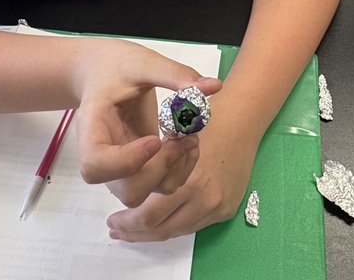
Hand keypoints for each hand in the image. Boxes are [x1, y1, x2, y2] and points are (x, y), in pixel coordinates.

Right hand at [74, 39, 221, 207]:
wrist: (103, 72)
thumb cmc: (117, 66)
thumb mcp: (144, 63)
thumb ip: (175, 74)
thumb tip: (214, 85)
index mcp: (91, 128)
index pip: (96, 164)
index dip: (128, 161)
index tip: (154, 139)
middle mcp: (101, 156)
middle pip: (126, 190)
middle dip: (160, 170)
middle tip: (180, 140)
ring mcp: (118, 168)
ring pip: (143, 195)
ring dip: (173, 172)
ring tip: (189, 140)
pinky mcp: (136, 168)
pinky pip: (156, 186)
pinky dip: (178, 172)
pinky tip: (187, 145)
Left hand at [105, 96, 254, 240]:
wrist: (241, 121)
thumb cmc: (201, 123)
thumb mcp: (170, 142)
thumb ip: (150, 171)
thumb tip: (125, 193)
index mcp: (188, 183)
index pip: (149, 216)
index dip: (126, 223)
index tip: (111, 222)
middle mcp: (203, 200)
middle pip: (161, 229)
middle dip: (135, 232)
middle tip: (117, 228)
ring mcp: (217, 207)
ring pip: (177, 231)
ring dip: (153, 232)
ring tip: (134, 229)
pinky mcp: (226, 211)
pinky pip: (194, 225)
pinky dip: (174, 223)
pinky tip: (161, 218)